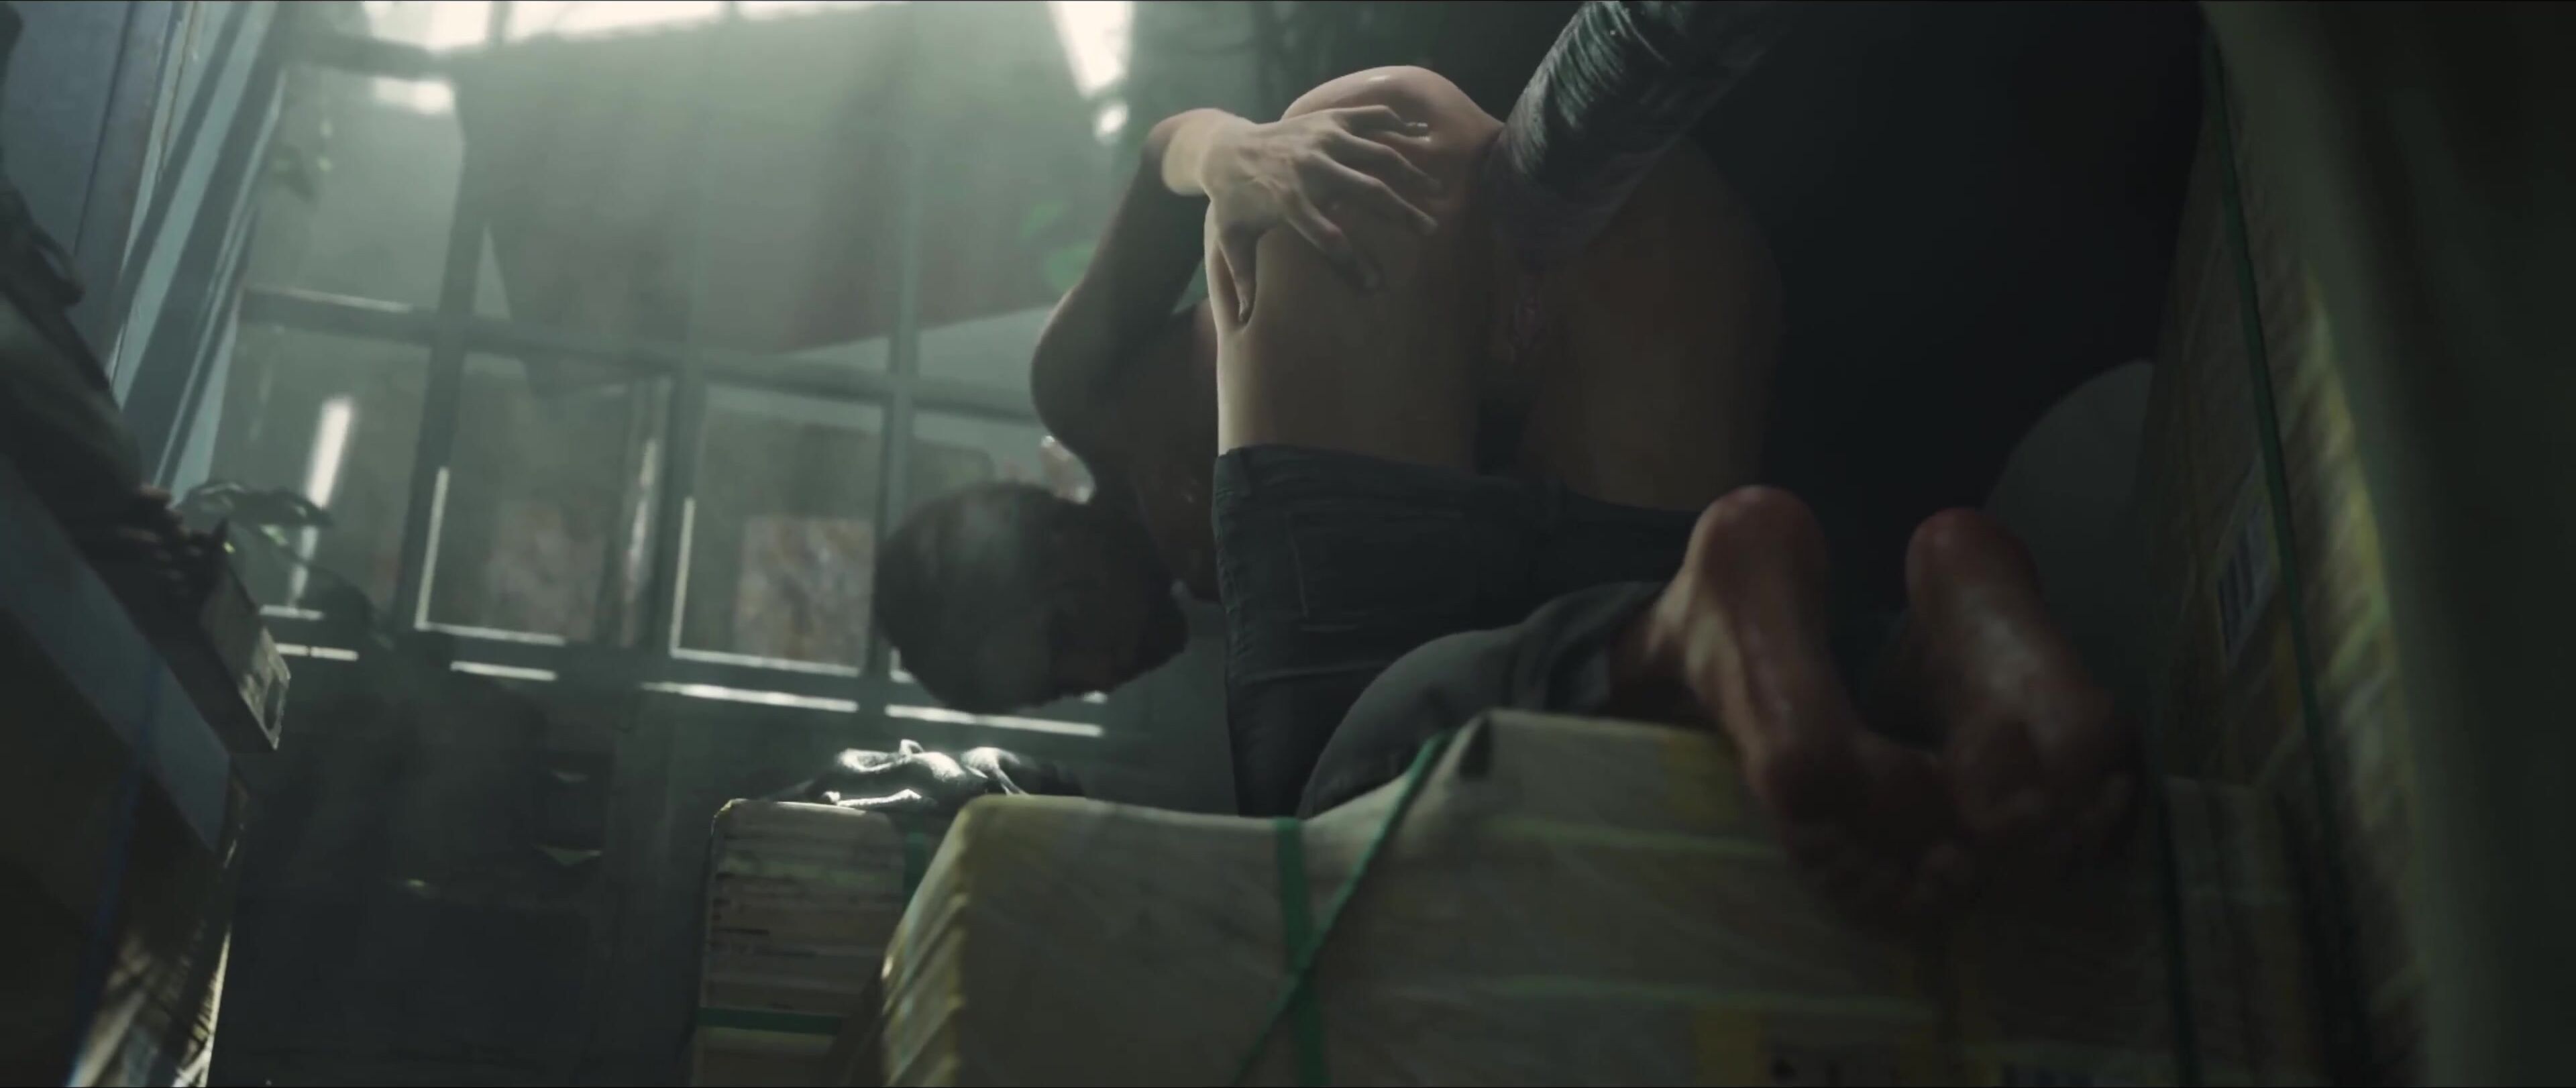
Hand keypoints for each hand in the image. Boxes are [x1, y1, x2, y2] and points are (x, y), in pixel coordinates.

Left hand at [1196, 106, 1442, 321]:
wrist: (1224, 148)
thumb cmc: (1232, 201)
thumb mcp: (1233, 240)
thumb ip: (1243, 278)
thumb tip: (1245, 321)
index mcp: (1289, 202)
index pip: (1330, 238)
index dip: (1354, 264)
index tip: (1376, 285)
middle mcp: (1311, 169)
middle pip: (1368, 192)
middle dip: (1402, 212)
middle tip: (1430, 229)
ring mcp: (1323, 139)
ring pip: (1378, 154)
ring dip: (1411, 171)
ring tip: (1437, 189)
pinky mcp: (1329, 120)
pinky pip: (1371, 118)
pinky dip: (1398, 123)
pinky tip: (1422, 135)